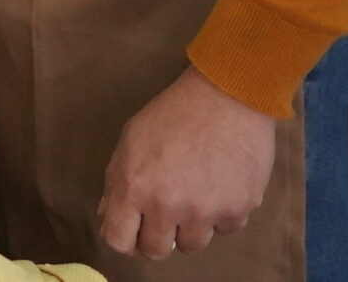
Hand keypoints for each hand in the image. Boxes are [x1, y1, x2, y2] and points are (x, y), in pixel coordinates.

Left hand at [97, 67, 277, 259]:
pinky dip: (221, 213)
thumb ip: (117, 182)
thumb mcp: (131, 141)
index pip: (118, 240)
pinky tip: (220, 183)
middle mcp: (167, 205)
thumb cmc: (173, 114)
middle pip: (156, 251)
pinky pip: (224, 229)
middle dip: (157, 235)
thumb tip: (110, 215)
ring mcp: (204, 212)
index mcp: (134, 186)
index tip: (133, 228)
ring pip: (192, 245)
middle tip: (165, 213)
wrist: (226, 97)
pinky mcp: (237, 210)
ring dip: (190, 226)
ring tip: (195, 193)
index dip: (124, 237)